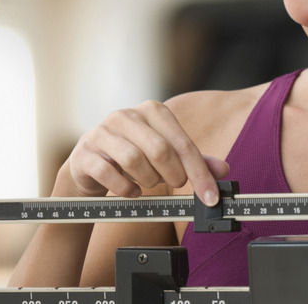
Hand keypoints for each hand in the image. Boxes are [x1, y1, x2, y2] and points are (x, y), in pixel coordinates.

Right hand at [57, 100, 229, 205]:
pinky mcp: (85, 153)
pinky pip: (109, 174)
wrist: (90, 164)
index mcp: (152, 110)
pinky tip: (131, 190)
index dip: (200, 173)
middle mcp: (126, 115)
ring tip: (149, 183)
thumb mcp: (166, 154)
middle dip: (173, 175)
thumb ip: (193, 160)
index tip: (210, 196)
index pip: (183, 143)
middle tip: (175, 184)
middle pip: (160, 150)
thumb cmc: (134, 156)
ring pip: (134, 160)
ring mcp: (102, 132)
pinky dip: (126, 189)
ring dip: (148, 180)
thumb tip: (222, 170)